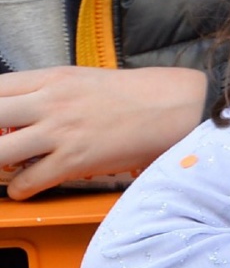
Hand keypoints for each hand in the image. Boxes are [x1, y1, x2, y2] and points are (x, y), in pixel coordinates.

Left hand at [0, 67, 207, 199]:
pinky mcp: (75, 160)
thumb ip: (45, 92)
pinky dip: (19, 188)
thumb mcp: (82, 80)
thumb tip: (14, 112)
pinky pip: (27, 181)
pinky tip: (27, 185)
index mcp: (52, 79)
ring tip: (7, 165)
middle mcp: (50, 103)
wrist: (174, 106)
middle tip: (0, 145)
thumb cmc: (133, 94)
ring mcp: (62, 132)